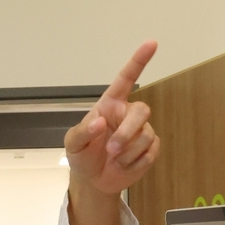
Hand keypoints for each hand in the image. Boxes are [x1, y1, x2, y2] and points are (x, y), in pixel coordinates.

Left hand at [65, 40, 159, 195]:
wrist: (93, 181)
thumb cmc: (82, 155)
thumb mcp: (73, 144)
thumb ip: (84, 132)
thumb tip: (100, 122)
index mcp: (110, 105)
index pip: (126, 79)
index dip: (138, 61)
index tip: (151, 43)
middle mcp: (128, 114)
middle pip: (142, 111)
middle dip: (127, 133)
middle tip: (111, 151)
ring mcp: (141, 131)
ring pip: (146, 135)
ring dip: (127, 152)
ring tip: (113, 160)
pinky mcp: (151, 149)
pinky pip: (151, 152)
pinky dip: (135, 163)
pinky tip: (123, 165)